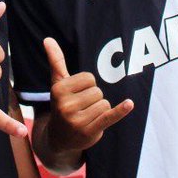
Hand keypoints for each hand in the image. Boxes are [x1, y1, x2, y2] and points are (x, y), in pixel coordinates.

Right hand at [46, 37, 132, 152]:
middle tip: (81, 108)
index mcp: (58, 91)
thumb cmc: (61, 105)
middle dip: (93, 99)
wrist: (59, 138)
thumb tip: (48, 39)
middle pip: (98, 91)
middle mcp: (66, 106)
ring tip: (86, 117)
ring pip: (105, 103)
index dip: (87, 86)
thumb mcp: (57, 84)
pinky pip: (109, 116)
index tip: (77, 95)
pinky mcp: (90, 131)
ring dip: (99, 110)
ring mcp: (78, 121)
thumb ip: (55, 61)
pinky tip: (129, 104)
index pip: (89, 78)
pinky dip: (121, 111)